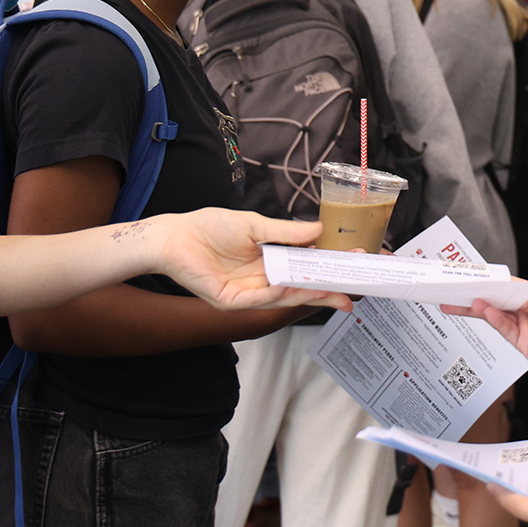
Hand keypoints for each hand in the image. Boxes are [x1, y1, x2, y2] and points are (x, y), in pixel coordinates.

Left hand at [142, 208, 350, 309]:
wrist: (175, 236)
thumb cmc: (210, 227)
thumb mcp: (255, 226)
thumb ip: (287, 233)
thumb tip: (318, 230)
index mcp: (269, 263)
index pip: (304, 271)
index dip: (327, 271)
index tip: (352, 266)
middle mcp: (261, 281)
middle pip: (300, 290)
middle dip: (326, 291)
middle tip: (351, 293)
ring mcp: (247, 294)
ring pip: (283, 298)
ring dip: (307, 295)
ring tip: (332, 292)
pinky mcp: (230, 301)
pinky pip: (257, 301)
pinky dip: (275, 294)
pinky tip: (289, 287)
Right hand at [444, 282, 527, 373]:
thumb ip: (510, 291)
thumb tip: (491, 286)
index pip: (502, 287)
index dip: (484, 284)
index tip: (466, 280)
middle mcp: (527, 310)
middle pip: (495, 303)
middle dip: (475, 298)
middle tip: (454, 293)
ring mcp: (524, 327)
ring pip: (496, 317)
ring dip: (480, 309)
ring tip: (465, 302)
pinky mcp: (522, 344)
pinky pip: (503, 330)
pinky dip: (492, 320)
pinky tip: (484, 311)